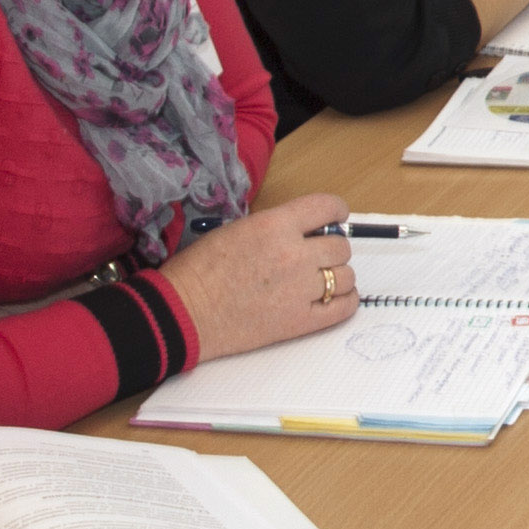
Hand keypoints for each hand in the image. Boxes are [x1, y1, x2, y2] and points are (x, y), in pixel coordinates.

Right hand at [157, 192, 356, 361]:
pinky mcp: (301, 321)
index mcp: (275, 225)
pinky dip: (344, 302)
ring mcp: (300, 289)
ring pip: (346, 277)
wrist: (182, 312)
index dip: (336, 212)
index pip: (328, 207)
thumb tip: (302, 231)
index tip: (334, 219)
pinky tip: (330, 300)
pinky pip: (344, 307)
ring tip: (320, 281)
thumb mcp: (236, 230)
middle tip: (317, 257)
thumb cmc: (198, 271)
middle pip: (340, 246)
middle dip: (331, 250)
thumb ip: (274, 228)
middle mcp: (294, 254)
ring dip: (337, 277)